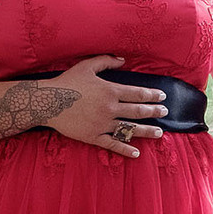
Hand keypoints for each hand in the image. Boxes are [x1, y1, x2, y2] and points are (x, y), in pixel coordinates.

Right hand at [44, 56, 168, 158]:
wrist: (47, 101)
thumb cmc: (67, 81)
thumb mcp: (87, 66)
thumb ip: (106, 61)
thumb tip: (123, 60)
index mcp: (110, 91)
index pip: (137, 94)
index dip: (152, 95)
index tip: (162, 97)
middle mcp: (110, 108)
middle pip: (138, 111)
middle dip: (154, 112)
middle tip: (165, 112)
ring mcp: (103, 124)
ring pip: (129, 129)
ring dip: (146, 131)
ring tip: (159, 133)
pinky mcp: (93, 136)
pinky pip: (113, 144)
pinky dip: (125, 149)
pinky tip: (136, 153)